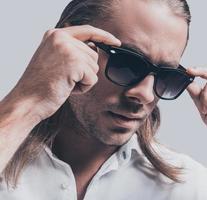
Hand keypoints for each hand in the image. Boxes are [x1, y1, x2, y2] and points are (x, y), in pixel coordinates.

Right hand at [5, 25, 120, 121]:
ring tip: (64, 82)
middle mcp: (61, 37)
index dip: (104, 36)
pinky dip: (84, 87)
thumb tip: (95, 48)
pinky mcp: (74, 63)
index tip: (116, 42)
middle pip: (93, 54)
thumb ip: (72, 49)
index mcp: (55, 34)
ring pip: (94, 67)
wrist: (28, 101)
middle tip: (64, 78)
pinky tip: (67, 88)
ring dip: (83, 79)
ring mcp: (67, 49)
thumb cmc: (41, 84)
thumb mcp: (55, 59)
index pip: (87, 31)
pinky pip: (93, 78)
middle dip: (85, 70)